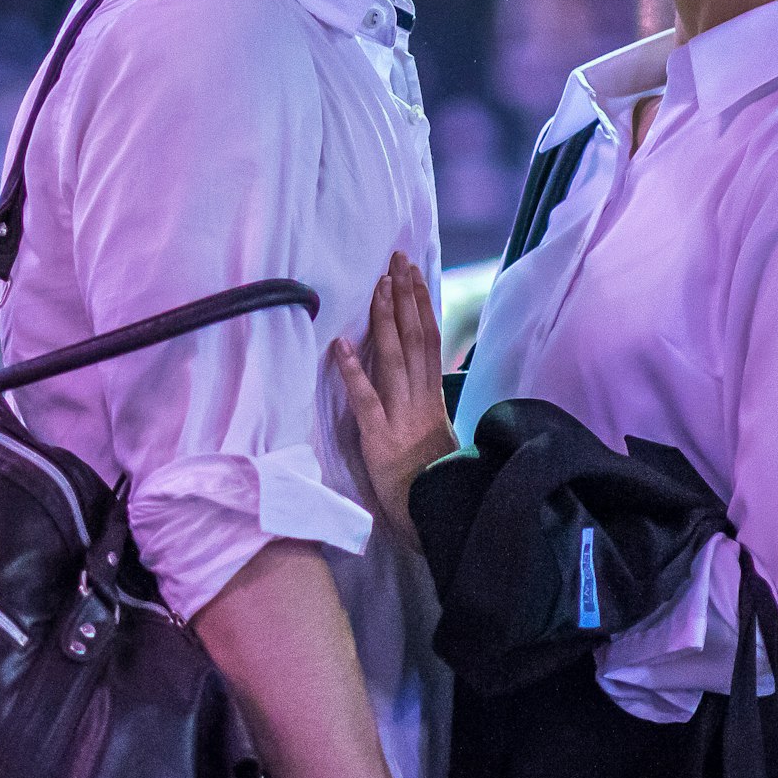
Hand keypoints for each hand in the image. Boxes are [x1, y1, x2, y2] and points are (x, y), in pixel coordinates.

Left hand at [329, 254, 456, 559]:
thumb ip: (427, 402)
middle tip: (396, 259)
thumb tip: (423, 372)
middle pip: (415, 339)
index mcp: (433, 399)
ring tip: (378, 286)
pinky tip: (339, 345)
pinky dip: (353, 371)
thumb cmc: (430, 480)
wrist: (437, 518)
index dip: (421, 305)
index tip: (413, 272)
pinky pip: (366, 399)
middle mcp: (421, 400)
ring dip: (385, 321)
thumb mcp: (436, 434)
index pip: (429, 341)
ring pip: (395, 359)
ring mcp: (401, 418)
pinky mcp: (379, 439)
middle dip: (405, 297)